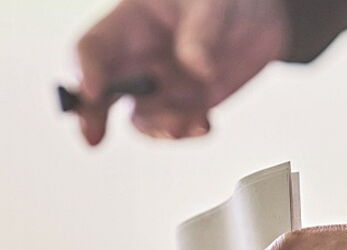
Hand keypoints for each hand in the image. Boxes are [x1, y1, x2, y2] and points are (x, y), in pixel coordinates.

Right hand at [74, 0, 288, 144]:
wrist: (262, 16)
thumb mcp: (211, 2)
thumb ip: (201, 32)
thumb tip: (197, 69)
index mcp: (129, 24)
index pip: (92, 48)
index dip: (84, 71)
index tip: (93, 93)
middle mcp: (136, 59)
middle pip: (99, 92)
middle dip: (92, 116)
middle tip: (93, 138)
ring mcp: (159, 86)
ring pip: (141, 118)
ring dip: (159, 129)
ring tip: (188, 124)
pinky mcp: (185, 105)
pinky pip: (176, 128)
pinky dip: (188, 132)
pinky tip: (206, 125)